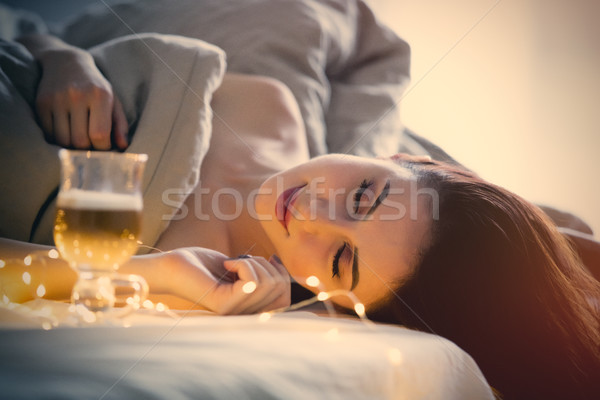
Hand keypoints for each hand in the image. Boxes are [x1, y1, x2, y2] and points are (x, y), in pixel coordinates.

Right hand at [35, 49, 128, 149]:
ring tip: (79, 138)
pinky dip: (58, 139)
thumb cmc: (95, 87)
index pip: (99, 134)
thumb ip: (120, 125)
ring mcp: (57, 99)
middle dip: (88, 149)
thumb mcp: (113, 101)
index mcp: (100, 96)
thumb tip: (122, 147)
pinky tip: (66, 132)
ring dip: (72, 146)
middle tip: (91, 144)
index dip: (103, 148)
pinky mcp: (42, 103)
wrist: (66, 63)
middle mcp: (77, 96)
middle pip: (80, 141)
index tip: (104, 147)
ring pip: (63, 140)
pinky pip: (49, 133)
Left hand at [166, 248, 290, 313]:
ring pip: (268, 283)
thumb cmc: (205, 264)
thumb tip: (279, 263)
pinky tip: (226, 264)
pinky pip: (252, 282)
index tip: (268, 260)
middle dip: (266, 265)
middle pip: (280, 289)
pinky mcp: (224, 306)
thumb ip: (261, 272)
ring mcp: (235, 313)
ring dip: (253, 263)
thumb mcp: (241, 267)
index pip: (285, 300)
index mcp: (250, 310)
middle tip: (243, 260)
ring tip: (232, 263)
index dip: (283, 276)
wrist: (175, 266)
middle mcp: (244, 316)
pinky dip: (243, 264)